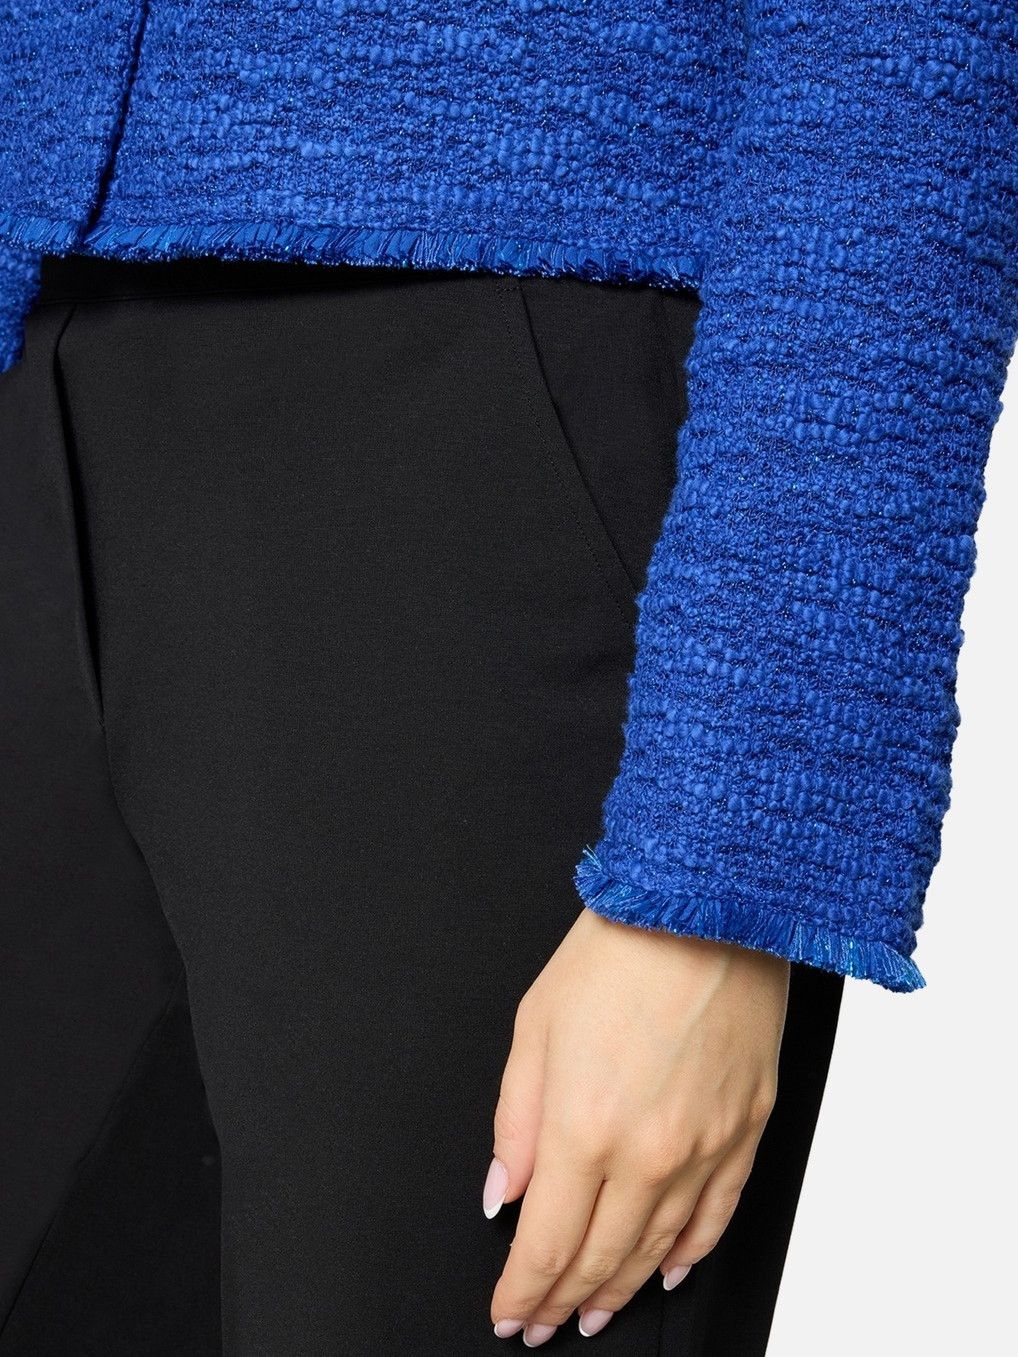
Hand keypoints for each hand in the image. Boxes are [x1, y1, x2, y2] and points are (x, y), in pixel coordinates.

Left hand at [484, 907, 788, 1344]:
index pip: (546, 1243)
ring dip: (620, 1290)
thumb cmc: (618, 950)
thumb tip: (504, 1191)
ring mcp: (707, 1146)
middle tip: (542, 1324)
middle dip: (563, 1301)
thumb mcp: (534, 1026)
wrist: (706, 905)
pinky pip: (718, 1216)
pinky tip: (667, 1272)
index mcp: (584, 1126)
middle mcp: (649, 1152)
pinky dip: (689, 1254)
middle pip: (601, 1258)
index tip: (508, 1309)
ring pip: (659, 1249)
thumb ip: (515, 1122)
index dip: (523, 1289)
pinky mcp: (748, 1129)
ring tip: (593, 1313)